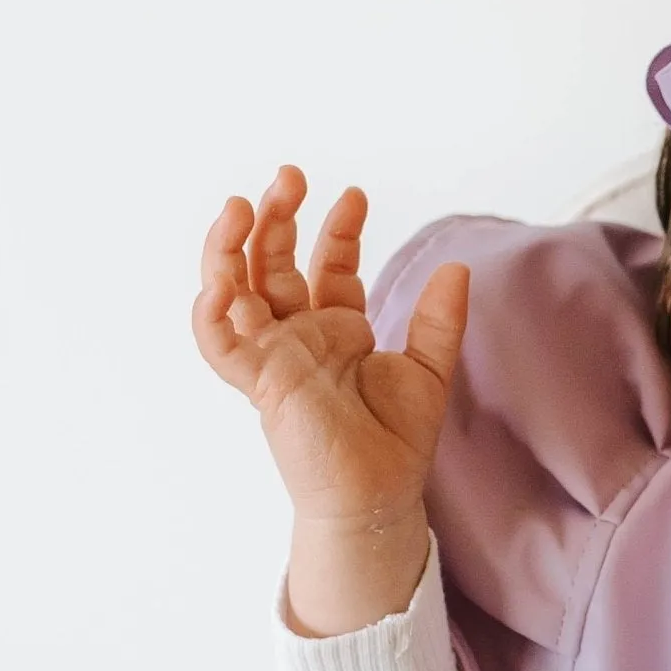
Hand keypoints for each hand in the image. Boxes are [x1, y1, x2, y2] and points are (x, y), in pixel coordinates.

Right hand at [191, 164, 468, 531]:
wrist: (380, 495)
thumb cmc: (397, 441)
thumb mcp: (428, 369)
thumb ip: (439, 320)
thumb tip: (457, 267)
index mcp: (336, 329)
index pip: (327, 265)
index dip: (338, 229)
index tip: (355, 196)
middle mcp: (299, 336)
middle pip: (275, 263)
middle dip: (280, 217)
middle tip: (292, 175)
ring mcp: (273, 356)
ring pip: (234, 289)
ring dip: (232, 247)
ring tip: (242, 204)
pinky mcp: (258, 383)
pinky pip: (219, 343)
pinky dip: (213, 313)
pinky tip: (222, 281)